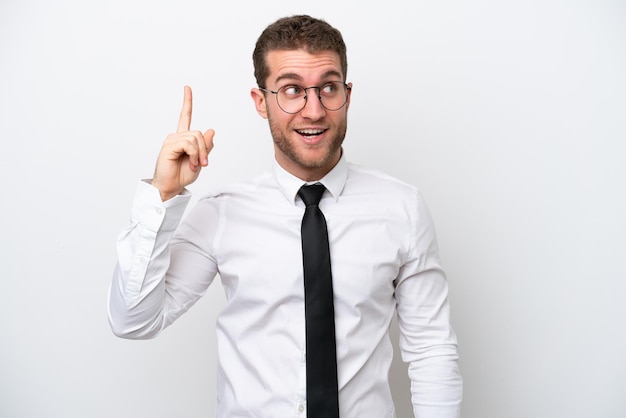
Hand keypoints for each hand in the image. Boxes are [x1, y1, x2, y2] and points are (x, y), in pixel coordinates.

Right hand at [152, 86, 214, 200]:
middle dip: (205, 149)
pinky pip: (189, 144)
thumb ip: (206, 147)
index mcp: (183, 139)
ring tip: (195, 165)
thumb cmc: (182, 175)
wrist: (171, 187)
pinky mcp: (169, 146)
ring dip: (199, 154)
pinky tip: (190, 164)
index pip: (185, 116)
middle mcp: (176, 136)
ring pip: (195, 138)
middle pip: (199, 133)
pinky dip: (194, 155)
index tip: (187, 88)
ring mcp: (172, 140)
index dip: (187, 102)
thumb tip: (212, 130)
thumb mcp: (200, 161)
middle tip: (203, 164)